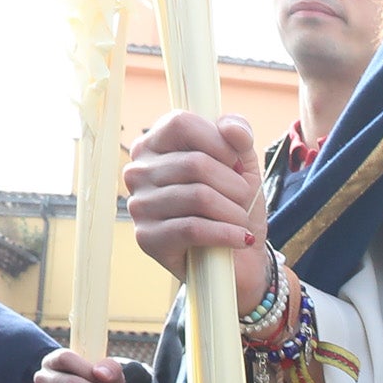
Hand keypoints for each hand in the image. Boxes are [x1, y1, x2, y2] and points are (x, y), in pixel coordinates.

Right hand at [123, 109, 271, 282]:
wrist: (239, 259)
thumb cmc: (233, 205)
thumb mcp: (242, 163)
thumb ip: (238, 134)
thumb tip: (231, 129)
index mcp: (154, 146)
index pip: (180, 123)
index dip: (218, 142)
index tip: (235, 163)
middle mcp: (138, 172)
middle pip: (195, 163)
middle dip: (233, 184)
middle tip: (243, 200)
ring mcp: (139, 205)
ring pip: (197, 196)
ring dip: (232, 211)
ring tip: (240, 221)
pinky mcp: (147, 239)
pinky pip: (192, 228)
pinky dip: (225, 233)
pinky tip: (240, 238)